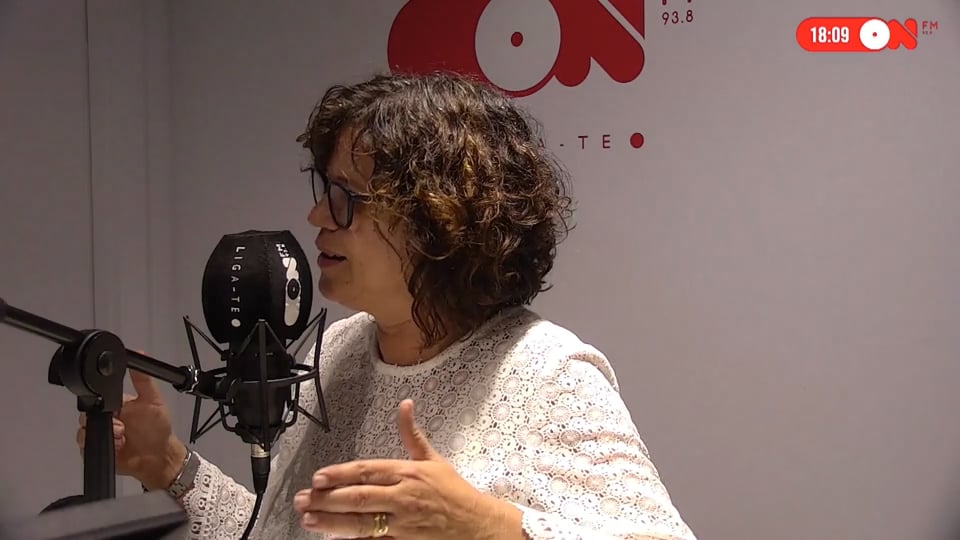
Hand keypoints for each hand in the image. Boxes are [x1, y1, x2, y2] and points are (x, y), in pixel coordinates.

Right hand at [76, 367, 186, 489]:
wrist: (158, 457)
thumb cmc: (158, 428)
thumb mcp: (154, 399)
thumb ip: (144, 379)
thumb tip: (139, 354)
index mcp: (117, 404)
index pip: (98, 396)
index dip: (100, 398)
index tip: (113, 406)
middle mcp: (106, 418)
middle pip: (87, 413)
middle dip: (101, 418)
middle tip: (120, 423)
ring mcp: (100, 434)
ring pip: (84, 429)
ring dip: (106, 432)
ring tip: (122, 435)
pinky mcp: (97, 449)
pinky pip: (86, 445)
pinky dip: (102, 444)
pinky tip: (118, 445)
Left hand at [293, 399, 522, 539]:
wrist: (477, 524)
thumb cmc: (454, 492)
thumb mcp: (434, 459)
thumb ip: (412, 434)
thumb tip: (405, 405)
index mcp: (408, 473)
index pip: (367, 471)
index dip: (340, 474)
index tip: (318, 477)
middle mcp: (403, 497)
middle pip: (359, 497)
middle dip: (328, 499)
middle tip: (302, 499)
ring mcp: (403, 523)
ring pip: (362, 523)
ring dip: (332, 522)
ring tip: (309, 519)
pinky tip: (334, 538)